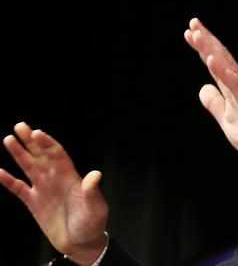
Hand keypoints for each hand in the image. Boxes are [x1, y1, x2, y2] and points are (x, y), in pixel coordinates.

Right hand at [0, 122, 107, 265]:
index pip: (58, 154)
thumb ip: (92, 191)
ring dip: (19, 154)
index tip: (37, 133)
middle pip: (41, 155)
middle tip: (19, 126)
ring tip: (9, 139)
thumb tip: (95, 174)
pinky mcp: (34, 202)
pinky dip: (8, 181)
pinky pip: (18, 188)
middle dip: (31, 141)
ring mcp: (44, 189)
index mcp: (71, 176)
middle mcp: (56, 179)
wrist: (81, 242)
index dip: (48, 143)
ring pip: (29, 167)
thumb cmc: (92, 224)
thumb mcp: (96, 207)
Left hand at [184, 17, 237, 172]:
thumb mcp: (226, 120)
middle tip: (192, 23)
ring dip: (211, 48)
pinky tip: (211, 60)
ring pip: (226, 65)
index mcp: (232, 89)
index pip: (216, 64)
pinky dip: (222, 70)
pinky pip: (234, 83)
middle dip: (206, 40)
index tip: (189, 33)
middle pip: (220, 58)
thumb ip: (214, 104)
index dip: (203, 48)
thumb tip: (202, 88)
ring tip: (198, 34)